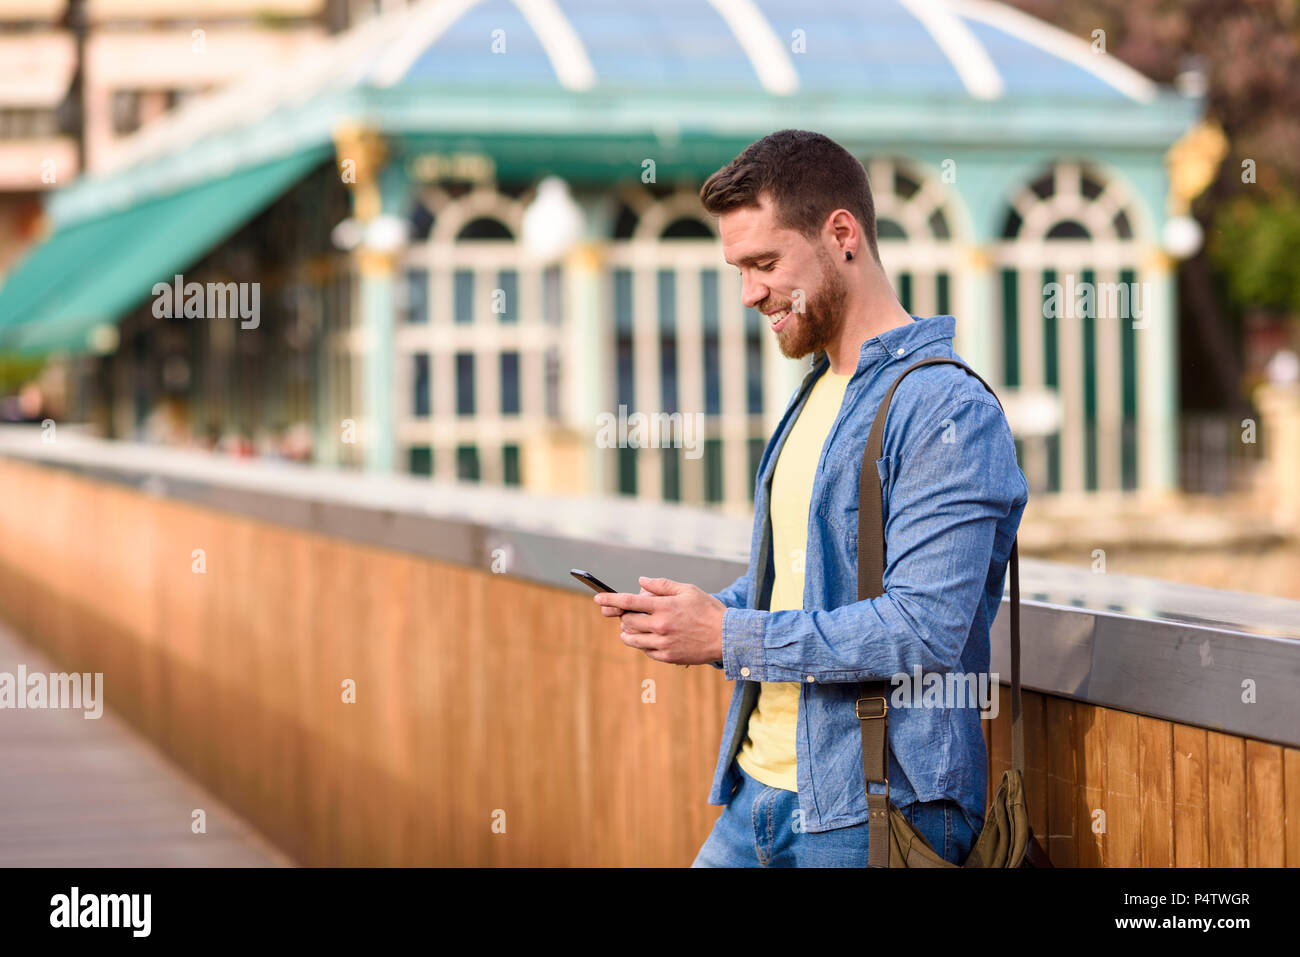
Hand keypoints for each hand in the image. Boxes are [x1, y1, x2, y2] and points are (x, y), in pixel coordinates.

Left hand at [593, 576, 724, 665]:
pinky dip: (642, 643)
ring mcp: (663, 644)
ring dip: (627, 632)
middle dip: (623, 615)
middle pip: (627, 621)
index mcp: (664, 607)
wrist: (727, 637)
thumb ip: (662, 585)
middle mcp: (660, 626)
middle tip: (628, 613)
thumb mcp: (688, 590)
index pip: (629, 601)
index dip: (611, 599)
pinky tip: (650, 638)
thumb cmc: (708, 610)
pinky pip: (645, 651)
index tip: (598, 599)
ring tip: (633, 626)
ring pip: (631, 639)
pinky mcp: (668, 657)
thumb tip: (640, 581)